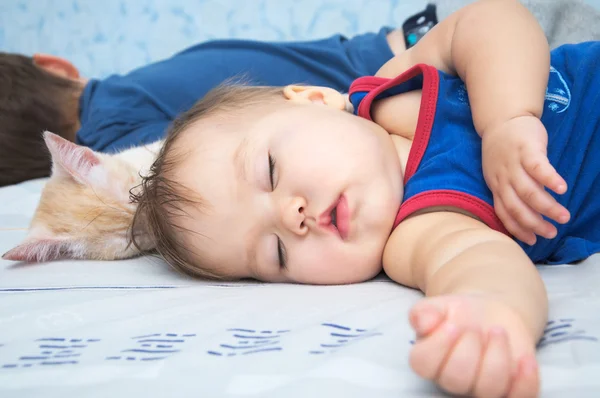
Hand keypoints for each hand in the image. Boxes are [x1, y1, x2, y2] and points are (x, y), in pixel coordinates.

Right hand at [409, 294, 539, 396]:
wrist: (490, 314)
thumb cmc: (458, 313)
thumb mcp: (438, 306)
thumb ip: (424, 312)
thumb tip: (422, 324)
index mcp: (428, 360)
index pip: (423, 364)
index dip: (438, 346)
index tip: (452, 324)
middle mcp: (451, 380)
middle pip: (455, 380)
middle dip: (468, 349)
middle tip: (475, 328)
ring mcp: (481, 388)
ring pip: (488, 389)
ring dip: (497, 357)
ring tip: (497, 331)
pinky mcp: (510, 390)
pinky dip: (525, 382)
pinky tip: (525, 360)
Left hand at [482, 115, 569, 244]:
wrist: (502, 119)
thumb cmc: (504, 151)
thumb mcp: (500, 174)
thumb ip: (510, 192)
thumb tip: (529, 213)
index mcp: (496, 186)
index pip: (504, 212)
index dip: (518, 228)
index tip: (533, 241)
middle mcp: (502, 178)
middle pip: (516, 206)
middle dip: (534, 223)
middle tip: (552, 233)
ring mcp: (513, 164)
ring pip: (528, 191)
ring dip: (546, 207)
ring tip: (563, 217)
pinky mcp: (527, 149)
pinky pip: (537, 168)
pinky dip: (549, 179)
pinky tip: (562, 189)